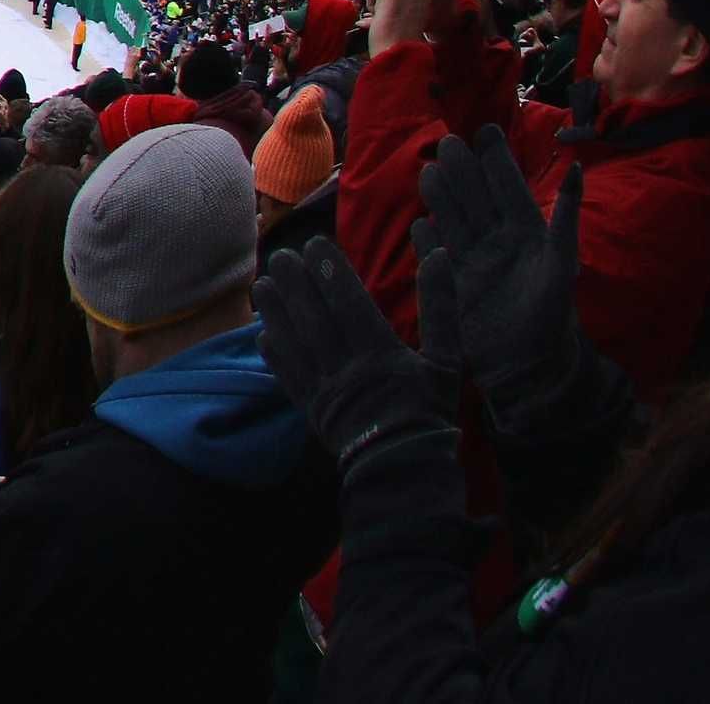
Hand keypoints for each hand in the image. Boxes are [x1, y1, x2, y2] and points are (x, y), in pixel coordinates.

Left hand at [253, 242, 452, 473]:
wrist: (408, 465)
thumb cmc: (430, 407)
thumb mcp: (448, 360)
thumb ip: (441, 307)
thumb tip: (440, 254)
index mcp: (383, 355)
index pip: (349, 303)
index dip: (329, 271)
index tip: (316, 244)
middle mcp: (348, 370)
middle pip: (314, 319)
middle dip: (294, 284)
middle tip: (280, 256)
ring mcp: (324, 390)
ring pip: (293, 343)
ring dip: (275, 312)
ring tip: (262, 284)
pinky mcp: (310, 408)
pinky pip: (285, 375)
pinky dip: (273, 352)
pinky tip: (262, 331)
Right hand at [416, 126, 584, 436]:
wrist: (528, 368)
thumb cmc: (550, 314)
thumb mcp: (562, 263)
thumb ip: (565, 216)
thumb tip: (579, 166)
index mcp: (527, 234)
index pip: (509, 189)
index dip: (498, 161)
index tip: (486, 131)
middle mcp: (497, 243)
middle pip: (476, 199)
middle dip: (464, 171)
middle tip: (450, 143)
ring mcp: (473, 263)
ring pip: (453, 220)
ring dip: (442, 196)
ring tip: (430, 172)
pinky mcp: (453, 286)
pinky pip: (436, 255)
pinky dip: (427, 241)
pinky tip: (420, 225)